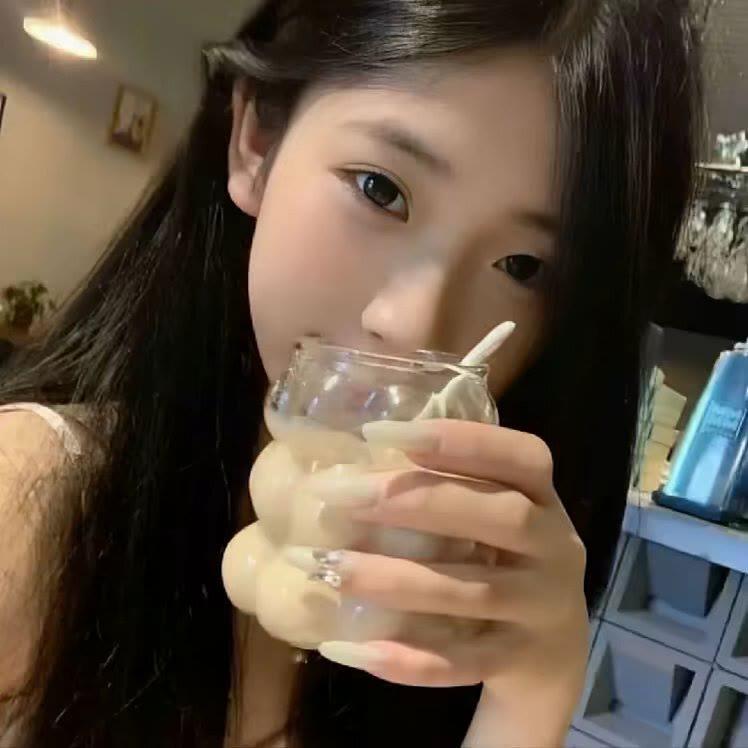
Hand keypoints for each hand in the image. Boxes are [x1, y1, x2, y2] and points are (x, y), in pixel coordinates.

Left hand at [296, 419, 588, 747]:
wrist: (555, 654)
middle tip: (339, 496)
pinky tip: (341, 646)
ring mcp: (542, 610)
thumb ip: (450, 484)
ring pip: (469, 593)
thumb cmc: (506, 559)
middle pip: (500, 517)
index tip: (379, 432)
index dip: (456, 441)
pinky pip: (457, 664)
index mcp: (544, 498)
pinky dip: (400, 658)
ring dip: (391, 579)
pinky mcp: (518, 664)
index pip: (519, 456)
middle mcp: (555, 549)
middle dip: (415, 502)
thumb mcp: (496, 513)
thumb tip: (360, 456)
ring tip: (326, 566)